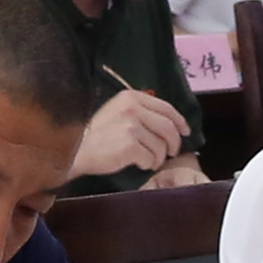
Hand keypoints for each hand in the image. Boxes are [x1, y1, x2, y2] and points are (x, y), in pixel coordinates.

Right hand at [69, 86, 190, 180]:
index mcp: (131, 97)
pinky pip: (151, 158)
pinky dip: (148, 165)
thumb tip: (169, 124)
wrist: (77, 150)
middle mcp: (133, 108)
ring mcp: (131, 126)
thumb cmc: (97, 134)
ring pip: (161, 146)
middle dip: (174, 143)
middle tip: (172, 153)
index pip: (166, 108)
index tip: (185, 132)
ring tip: (148, 161)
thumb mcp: (116, 112)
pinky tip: (138, 164)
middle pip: (168, 127)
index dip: (179, 121)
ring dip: (158, 157)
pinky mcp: (130, 145)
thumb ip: (139, 112)